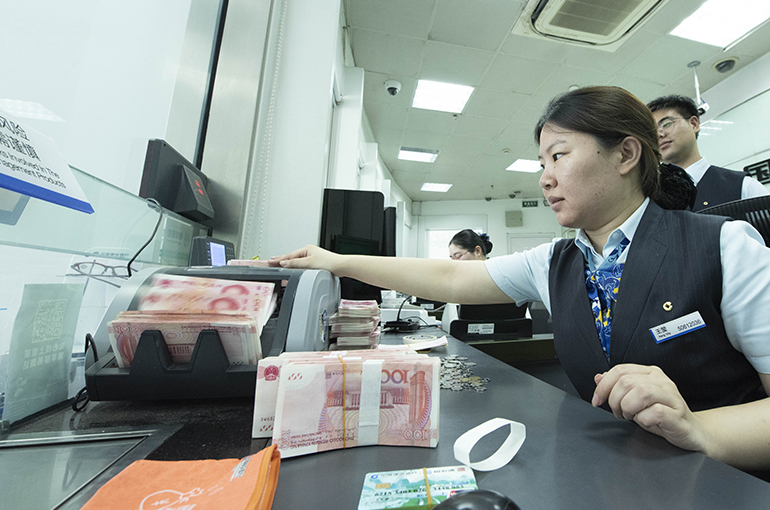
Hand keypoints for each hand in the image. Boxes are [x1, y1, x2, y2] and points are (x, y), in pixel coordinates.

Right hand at [269, 245, 342, 273]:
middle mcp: (308, 252)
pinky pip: (300, 263)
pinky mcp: (315, 263)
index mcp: (306, 249)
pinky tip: (292, 267)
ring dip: (287, 262)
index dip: (279, 259)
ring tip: (278, 262)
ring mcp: (311, 257)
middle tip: (270, 260)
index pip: (289, 256)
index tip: (269, 261)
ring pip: (296, 260)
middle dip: (281, 259)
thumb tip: (284, 263)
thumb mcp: (309, 263)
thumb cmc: (328, 262)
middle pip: (291, 257)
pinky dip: (294, 265)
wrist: (340, 266)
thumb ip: (295, 263)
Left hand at [592, 364, 707, 452]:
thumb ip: (617, 387)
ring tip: (631, 416)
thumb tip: (599, 377)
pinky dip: (643, 419)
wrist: (692, 431)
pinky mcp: (677, 414)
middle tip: (619, 413)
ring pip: (641, 392)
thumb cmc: (663, 415)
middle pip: (627, 382)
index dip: (603, 386)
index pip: (620, 370)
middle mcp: (661, 381)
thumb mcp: (635, 399)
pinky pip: (655, 412)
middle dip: (615, 400)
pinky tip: (645, 422)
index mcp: (650, 373)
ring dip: (628, 408)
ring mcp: (671, 396)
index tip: (597, 400)